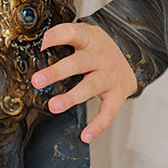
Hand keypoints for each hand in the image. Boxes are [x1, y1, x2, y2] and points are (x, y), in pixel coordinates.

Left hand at [30, 21, 137, 143]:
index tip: (42, 44)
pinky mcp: (118, 94)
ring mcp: (110, 76)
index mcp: (88, 39)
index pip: (72, 33)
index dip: (57, 36)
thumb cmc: (96, 47)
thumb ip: (62, 37)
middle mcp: (100, 57)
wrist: (131, 54)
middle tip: (37, 81)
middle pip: (78, 63)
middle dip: (57, 72)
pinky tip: (85, 135)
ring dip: (71, 97)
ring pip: (90, 87)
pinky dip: (98, 125)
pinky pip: (108, 112)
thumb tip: (37, 46)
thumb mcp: (83, 34)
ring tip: (53, 106)